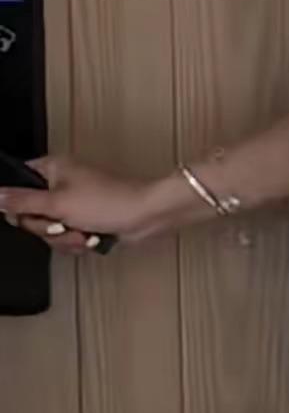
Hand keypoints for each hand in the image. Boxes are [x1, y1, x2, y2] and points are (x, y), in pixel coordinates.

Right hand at [0, 154, 158, 253]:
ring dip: (64, 238)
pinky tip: (90, 238)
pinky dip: (77, 242)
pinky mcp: (86, 221)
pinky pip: (66, 238)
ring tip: (82, 232)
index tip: (26, 213)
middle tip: (61, 223)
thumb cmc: (111, 201)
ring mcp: (74, 204)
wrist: (146, 217)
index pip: (17, 182)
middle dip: (45, 227)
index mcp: (53, 169)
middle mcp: (62, 184)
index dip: (17, 202)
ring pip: (48, 230)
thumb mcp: (57, 203)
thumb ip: (21, 202)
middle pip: (30, 213)